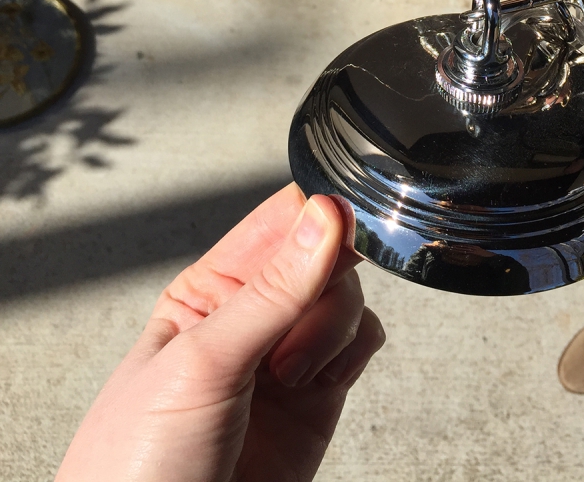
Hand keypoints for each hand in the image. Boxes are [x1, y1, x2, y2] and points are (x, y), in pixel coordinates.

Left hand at [55, 184, 384, 481]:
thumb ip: (271, 291)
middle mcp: (252, 316)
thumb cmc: (137, 464)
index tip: (340, 220)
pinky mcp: (319, 396)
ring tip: (292, 373)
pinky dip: (354, 352)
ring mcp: (287, 356)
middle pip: (322, 254)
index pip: (277, 220)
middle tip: (301, 320)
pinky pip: (361, 342)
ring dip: (333, 327)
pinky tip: (321, 381)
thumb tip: (323, 215)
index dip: (315, 213)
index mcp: (209, 289)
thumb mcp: (202, 363)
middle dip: (324, 281)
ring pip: (346, 297)